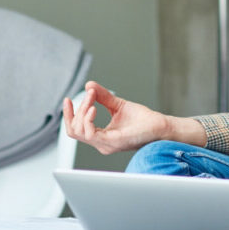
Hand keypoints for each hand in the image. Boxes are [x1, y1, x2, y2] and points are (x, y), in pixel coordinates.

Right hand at [63, 81, 205, 154]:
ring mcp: (106, 144)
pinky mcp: (113, 142)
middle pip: (73, 130)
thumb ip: (102, 97)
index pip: (75, 130)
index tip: (68, 99)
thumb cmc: (142, 120)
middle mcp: (101, 143)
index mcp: (101, 137)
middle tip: (88, 94)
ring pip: (79, 131)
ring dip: (82, 110)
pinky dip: (88, 119)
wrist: (160, 126)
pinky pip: (90, 133)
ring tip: (92, 96)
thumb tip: (88, 85)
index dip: (68, 115)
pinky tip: (94, 107)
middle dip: (75, 110)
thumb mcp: (117, 104)